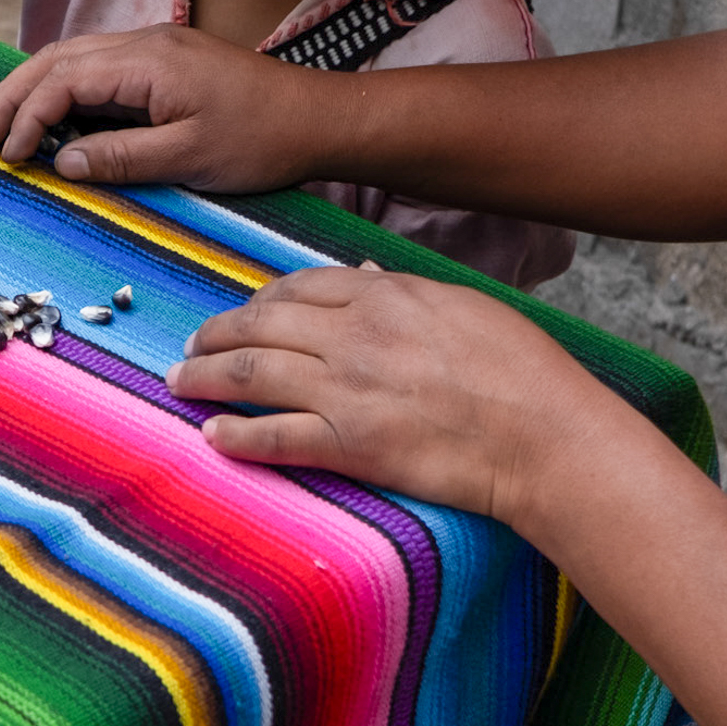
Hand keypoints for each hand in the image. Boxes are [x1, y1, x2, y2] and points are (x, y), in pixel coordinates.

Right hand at [0, 25, 329, 188]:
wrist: (318, 117)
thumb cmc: (262, 139)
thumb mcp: (189, 159)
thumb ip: (119, 158)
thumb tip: (60, 161)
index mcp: (148, 61)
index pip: (63, 77)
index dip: (27, 115)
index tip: (8, 155)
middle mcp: (144, 43)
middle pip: (56, 57)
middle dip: (13, 95)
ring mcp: (154, 48)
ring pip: (74, 58)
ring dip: (35, 89)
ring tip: (5, 128)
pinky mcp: (165, 62)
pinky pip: (98, 68)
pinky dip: (65, 90)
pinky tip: (54, 119)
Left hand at [168, 267, 619, 530]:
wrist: (545, 435)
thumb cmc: (523, 371)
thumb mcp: (466, 308)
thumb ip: (408, 295)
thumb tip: (373, 280)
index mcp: (384, 297)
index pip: (298, 289)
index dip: (260, 301)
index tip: (243, 313)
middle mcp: (354, 337)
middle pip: (260, 326)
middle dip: (216, 334)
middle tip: (191, 344)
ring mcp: (346, 391)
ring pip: (250, 375)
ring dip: (205, 378)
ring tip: (180, 382)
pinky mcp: (349, 445)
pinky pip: (273, 437)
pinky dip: (235, 436)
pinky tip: (211, 436)